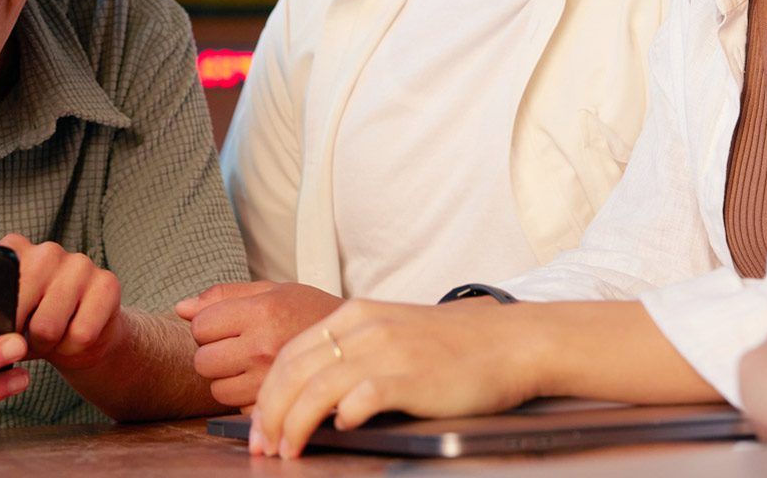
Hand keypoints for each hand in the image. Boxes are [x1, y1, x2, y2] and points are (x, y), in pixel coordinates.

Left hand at [0, 235, 125, 371]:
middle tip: (30, 338)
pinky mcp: (107, 282)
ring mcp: (80, 263)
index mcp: (14, 251)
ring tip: (53, 338)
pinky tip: (75, 337)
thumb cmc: (37, 325)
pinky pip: (81, 334)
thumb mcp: (7, 318)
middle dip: (20, 338)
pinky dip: (74, 348)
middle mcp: (47, 251)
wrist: (84, 335)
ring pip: (48, 328)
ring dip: (48, 346)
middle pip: (18, 311)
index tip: (3, 332)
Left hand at [175, 281, 342, 407]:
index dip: (208, 325)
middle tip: (235, 345)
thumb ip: (224, 295)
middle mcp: (264, 346)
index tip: (226, 325)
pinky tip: (261, 381)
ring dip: (225, 379)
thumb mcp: (273, 290)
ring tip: (249, 364)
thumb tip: (181, 308)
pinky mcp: (278, 403)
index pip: (200, 326)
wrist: (356, 343)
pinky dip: (243, 397)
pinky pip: (237, 406)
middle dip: (212, 353)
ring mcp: (270, 378)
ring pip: (216, 389)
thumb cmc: (311, 311)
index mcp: (262, 312)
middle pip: (202, 360)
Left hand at [249, 299, 537, 458]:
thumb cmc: (451, 346)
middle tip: (262, 446)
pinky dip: (342, 416)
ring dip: (295, 424)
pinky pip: (361, 397)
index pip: (289, 354)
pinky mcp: (410, 376)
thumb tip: (308, 394)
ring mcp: (387, 350)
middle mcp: (364, 327)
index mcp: (354, 315)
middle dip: (269, 415)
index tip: (256, 427)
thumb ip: (350, 352)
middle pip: (293, 372)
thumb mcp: (390, 333)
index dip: (266, 394)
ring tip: (288, 450)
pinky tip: (341, 430)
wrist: (509, 341)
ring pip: (317, 388)